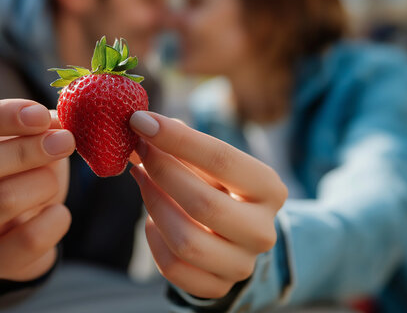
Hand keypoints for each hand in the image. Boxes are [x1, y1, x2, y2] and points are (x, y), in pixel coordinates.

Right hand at [0, 100, 74, 281]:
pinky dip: (55, 221)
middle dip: (24, 151)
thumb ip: (40, 127)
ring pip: (1, 200)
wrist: (17, 231)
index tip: (41, 114)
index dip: (0, 115)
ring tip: (54, 181)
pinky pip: (27, 240)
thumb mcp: (25, 142)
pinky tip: (59, 213)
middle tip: (65, 141)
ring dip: (43, 183)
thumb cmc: (20, 174)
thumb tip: (61, 122)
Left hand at [129, 111, 286, 297]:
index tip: (141, 121)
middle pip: (203, 203)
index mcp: (270, 189)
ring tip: (142, 178)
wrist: (233, 237)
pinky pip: (174, 267)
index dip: (177, 139)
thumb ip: (182, 144)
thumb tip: (143, 125)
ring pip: (186, 241)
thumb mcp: (211, 163)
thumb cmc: (218, 186)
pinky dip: (154, 239)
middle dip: (161, 171)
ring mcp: (242, 264)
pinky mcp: (217, 286)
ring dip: (153, 205)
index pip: (222, 159)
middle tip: (137, 150)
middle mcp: (262, 230)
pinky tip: (151, 219)